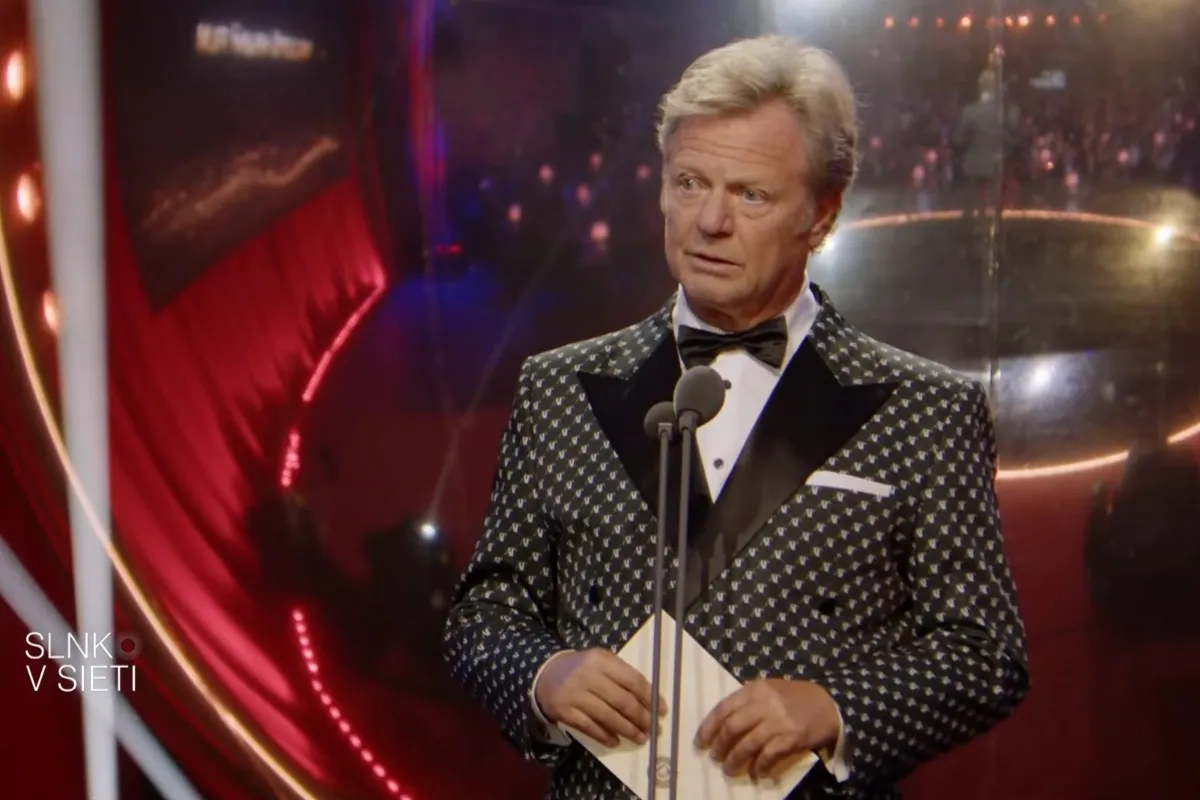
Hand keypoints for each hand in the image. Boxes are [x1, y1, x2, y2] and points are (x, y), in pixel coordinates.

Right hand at [534, 648, 667, 747]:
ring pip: (608, 716)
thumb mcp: (601, 662)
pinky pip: (589, 727)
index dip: (650, 697)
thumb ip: (623, 676)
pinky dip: (605, 736)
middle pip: (622, 701)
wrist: (546, 674)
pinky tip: (616, 741)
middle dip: (641, 717)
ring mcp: (575, 694)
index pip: (632, 680)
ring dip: (627, 730)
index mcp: (601, 660)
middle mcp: (588, 676)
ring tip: (640, 738)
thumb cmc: (582, 668)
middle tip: (653, 728)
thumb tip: (650, 701)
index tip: (662, 710)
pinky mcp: (564, 711)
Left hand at [695, 679, 839, 780]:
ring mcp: (779, 721)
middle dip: (719, 745)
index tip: (699, 742)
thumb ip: (748, 701)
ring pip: (748, 744)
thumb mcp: (769, 690)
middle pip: (732, 727)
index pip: (723, 708)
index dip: (708, 727)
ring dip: (735, 759)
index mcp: (755, 689)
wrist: (829, 704)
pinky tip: (756, 773)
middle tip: (714, 758)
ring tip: (729, 769)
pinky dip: (760, 766)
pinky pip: (769, 755)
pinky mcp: (792, 737)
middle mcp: (765, 703)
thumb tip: (723, 723)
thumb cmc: (796, 697)